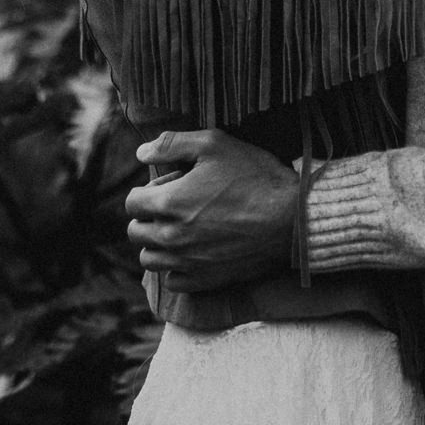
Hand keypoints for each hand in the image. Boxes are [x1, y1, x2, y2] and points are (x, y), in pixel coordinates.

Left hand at [125, 129, 297, 292]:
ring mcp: (187, 262)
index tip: (169, 185)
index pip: (132, 203)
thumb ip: (171, 144)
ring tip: (179, 229)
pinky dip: (175, 267)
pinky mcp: (205, 280)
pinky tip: (192, 251)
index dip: (147, 190)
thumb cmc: (255, 177)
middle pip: (136, 232)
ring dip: (156, 244)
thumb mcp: (215, 144)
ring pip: (149, 259)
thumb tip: (141, 153)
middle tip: (174, 205)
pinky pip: (173, 280)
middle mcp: (171, 237)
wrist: (292, 220)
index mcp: (169, 203)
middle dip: (148, 216)